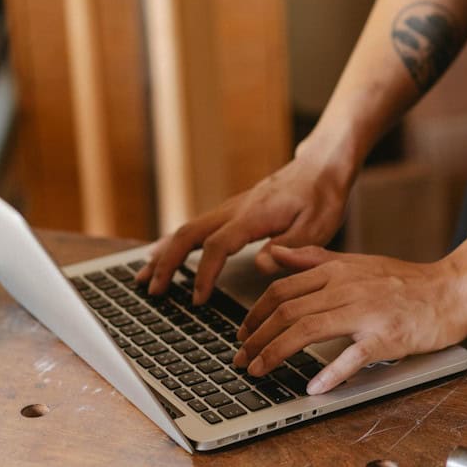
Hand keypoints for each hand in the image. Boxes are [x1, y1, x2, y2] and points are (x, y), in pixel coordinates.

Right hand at [135, 153, 352, 304]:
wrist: (321, 166)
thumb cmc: (322, 197)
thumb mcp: (317, 226)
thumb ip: (289, 247)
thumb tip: (260, 265)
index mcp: (253, 215)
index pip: (217, 245)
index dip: (204, 274)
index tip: (198, 300)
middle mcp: (234, 209)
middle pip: (188, 234)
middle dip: (167, 263)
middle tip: (153, 291)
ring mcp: (229, 208)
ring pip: (186, 229)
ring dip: (164, 254)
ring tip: (145, 279)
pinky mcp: (231, 211)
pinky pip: (196, 227)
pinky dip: (174, 244)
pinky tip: (162, 255)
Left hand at [233, 245, 466, 394]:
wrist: (451, 290)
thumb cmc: (404, 282)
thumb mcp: (355, 262)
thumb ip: (313, 259)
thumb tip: (275, 254)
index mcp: (336, 271)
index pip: (282, 290)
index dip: (254, 313)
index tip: (242, 334)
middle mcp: (346, 288)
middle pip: (287, 311)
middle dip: (256, 338)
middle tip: (241, 359)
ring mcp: (366, 312)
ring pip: (308, 330)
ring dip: (277, 353)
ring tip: (259, 371)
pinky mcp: (386, 337)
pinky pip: (353, 356)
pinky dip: (330, 374)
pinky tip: (313, 388)